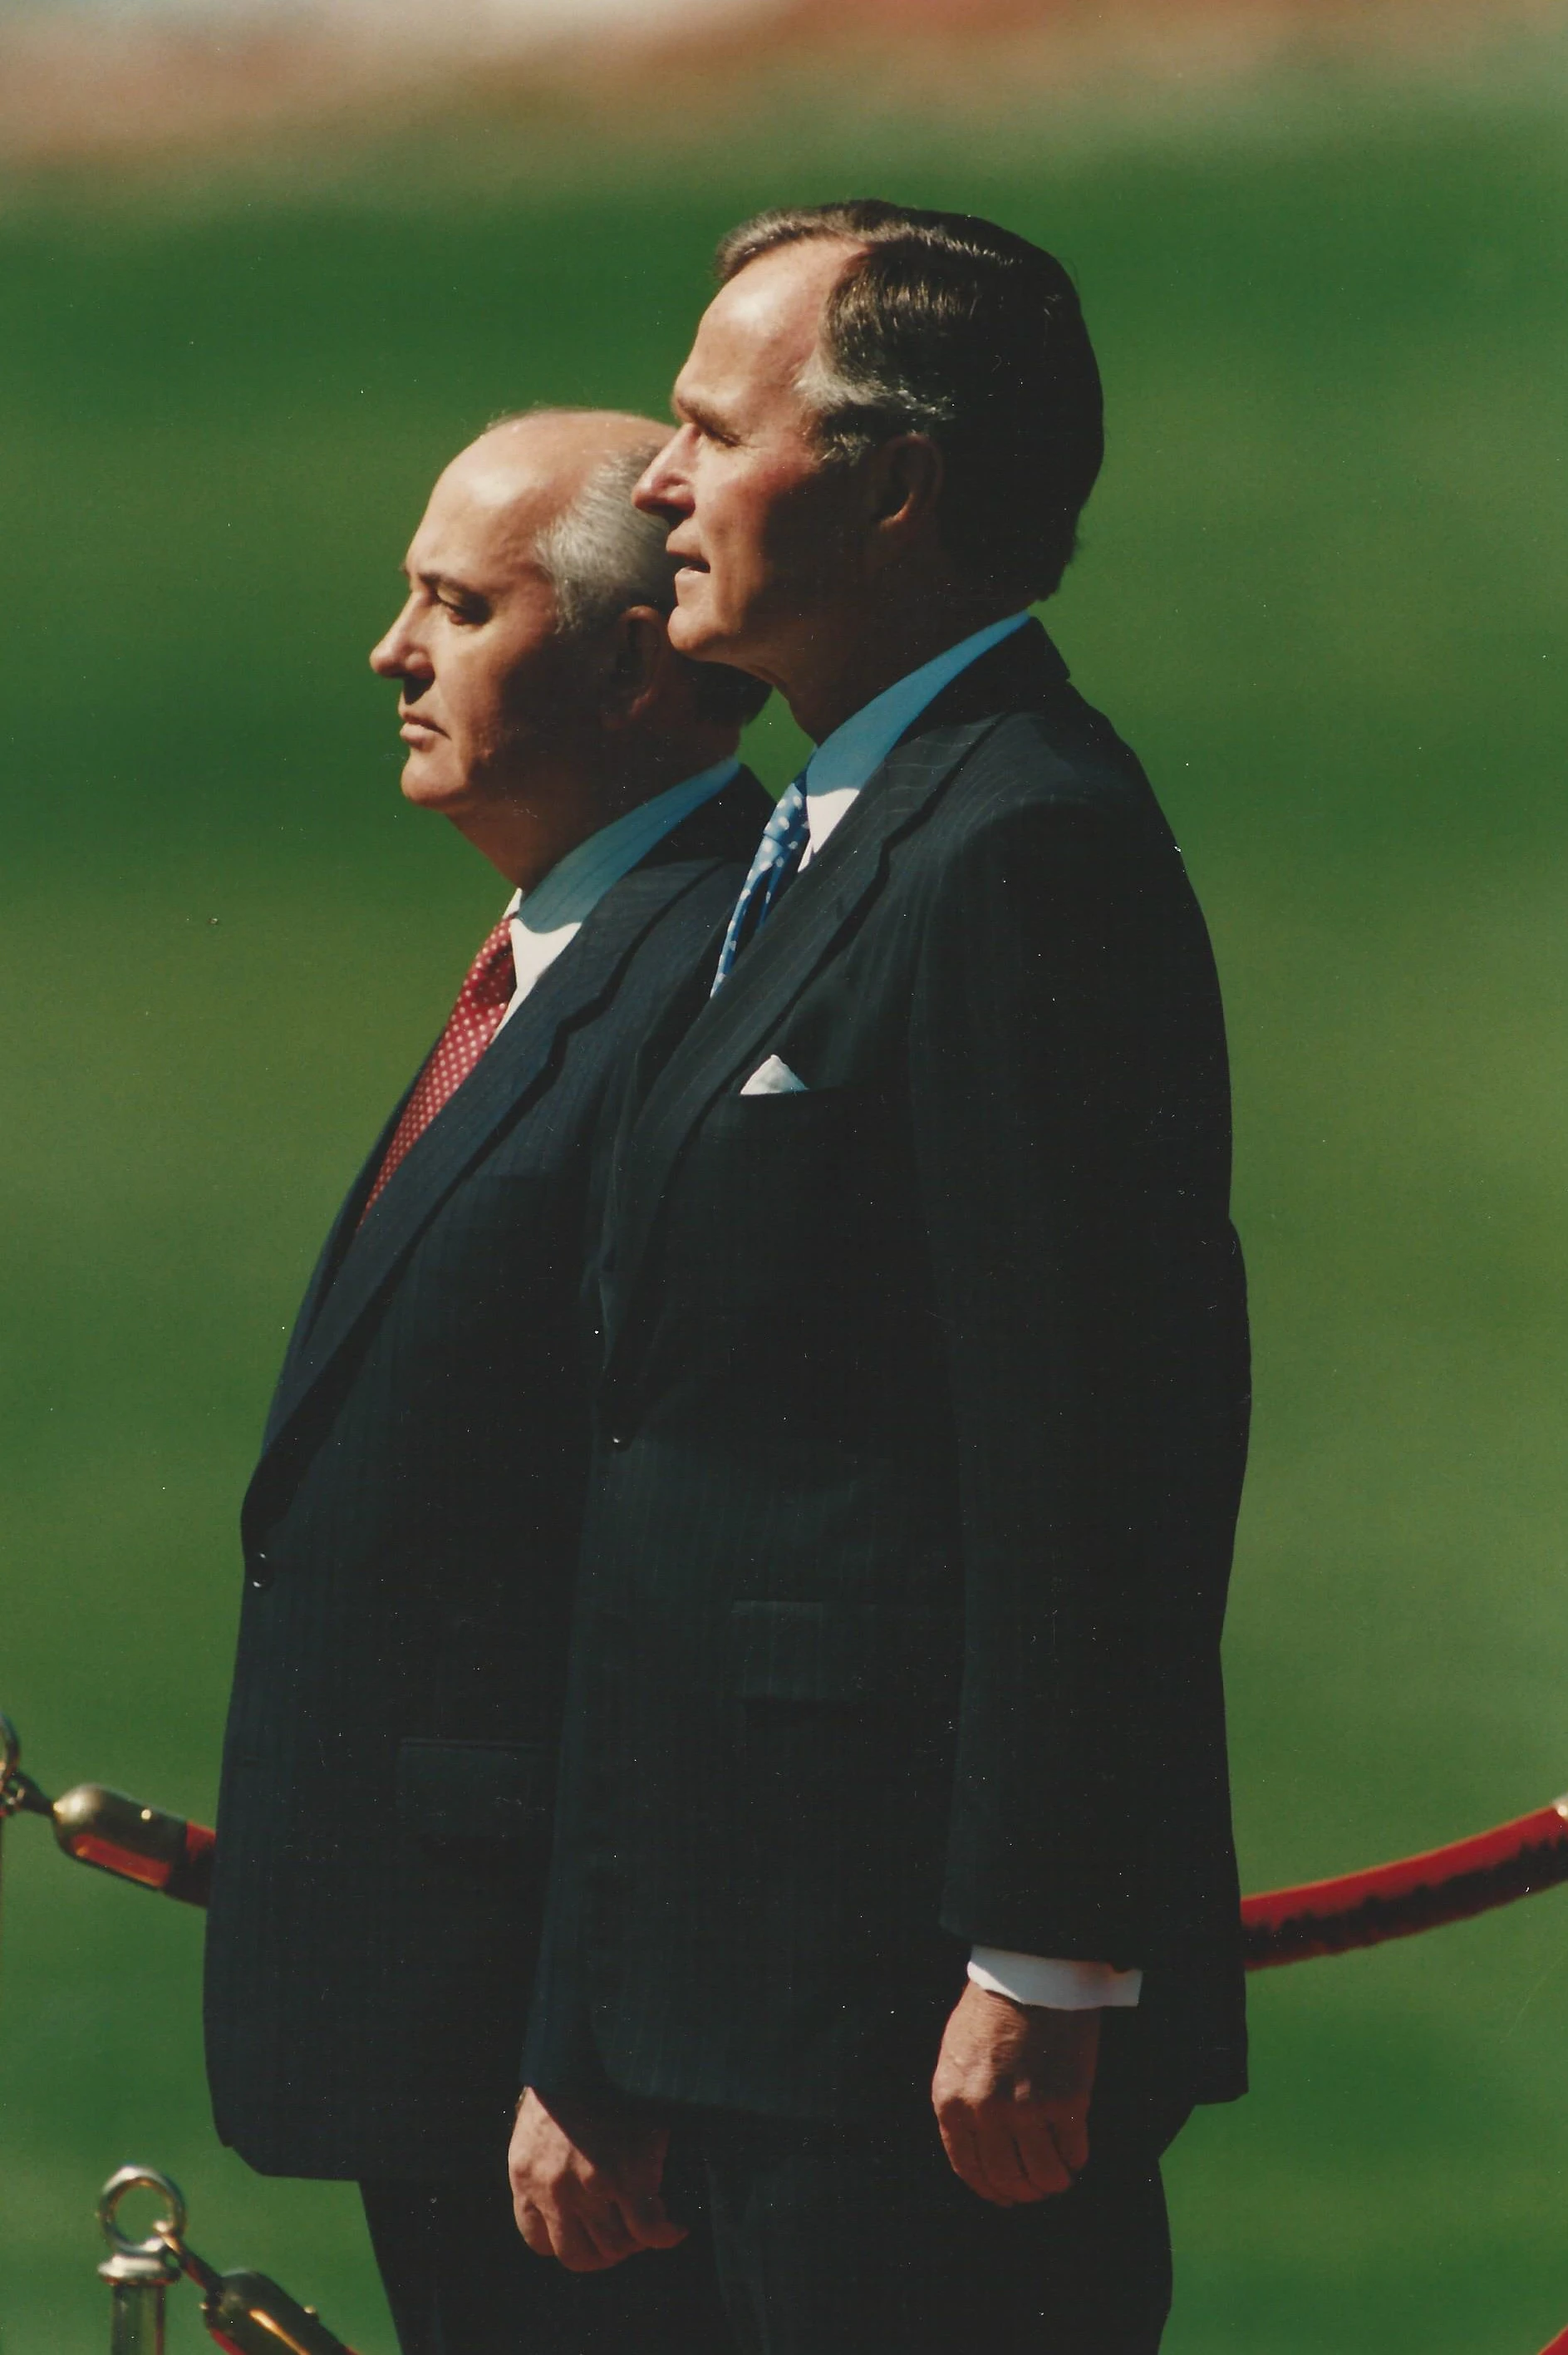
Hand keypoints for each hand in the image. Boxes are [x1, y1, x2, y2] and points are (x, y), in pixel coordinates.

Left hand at [508, 2088, 688, 2271]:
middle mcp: (552, 2189)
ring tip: (650, 2224)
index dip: (570, 2243)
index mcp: (524, 2175)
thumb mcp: (538, 2123)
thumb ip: (545, 2163)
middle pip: (578, 2256)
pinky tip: (676, 2227)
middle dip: (605, 2253)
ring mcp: (589, 2186)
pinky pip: (648, 2229)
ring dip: (635, 2242)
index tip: (591, 2232)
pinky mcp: (627, 2175)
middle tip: (626, 2236)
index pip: (540, 2243)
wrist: (596, 2043)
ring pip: (615, 2247)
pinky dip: (666, 2234)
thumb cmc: (573, 2076)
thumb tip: (571, 2197)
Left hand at [931, 1981, 1100, 2205]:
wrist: (1028, 1973)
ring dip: (1054, 2181)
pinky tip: (1077, 2152)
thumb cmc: (991, 2009)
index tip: (1005, 2196)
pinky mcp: (1064, 2101)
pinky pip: (1073, 2151)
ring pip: (1043, 2175)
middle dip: (1025, 2191)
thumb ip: (963, 2102)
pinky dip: (1076, 2158)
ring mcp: (1025, 2110)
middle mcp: (985, 2112)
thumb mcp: (956, 2057)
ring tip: (1062, 2175)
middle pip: (1006, 2179)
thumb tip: (979, 2148)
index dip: (990, 2189)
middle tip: (1039, 2188)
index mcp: (951, 2101)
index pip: (968, 2168)